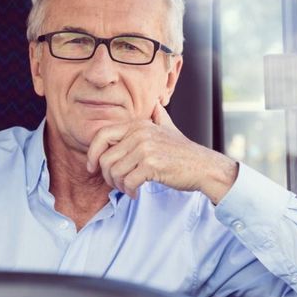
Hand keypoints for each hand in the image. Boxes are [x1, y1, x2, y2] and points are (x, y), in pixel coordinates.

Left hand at [86, 103, 237, 201]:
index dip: (93, 153)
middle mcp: (140, 133)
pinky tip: (136, 193)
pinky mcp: (152, 165)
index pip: (102, 135)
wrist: (203, 166)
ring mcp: (145, 148)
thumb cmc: (183, 152)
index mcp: (138, 125)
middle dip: (107, 176)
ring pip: (114, 172)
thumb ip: (159, 116)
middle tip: (116, 184)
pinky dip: (129, 191)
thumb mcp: (169, 127)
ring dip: (118, 186)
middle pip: (105, 158)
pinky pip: (127, 182)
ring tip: (128, 189)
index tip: (93, 167)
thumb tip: (155, 103)